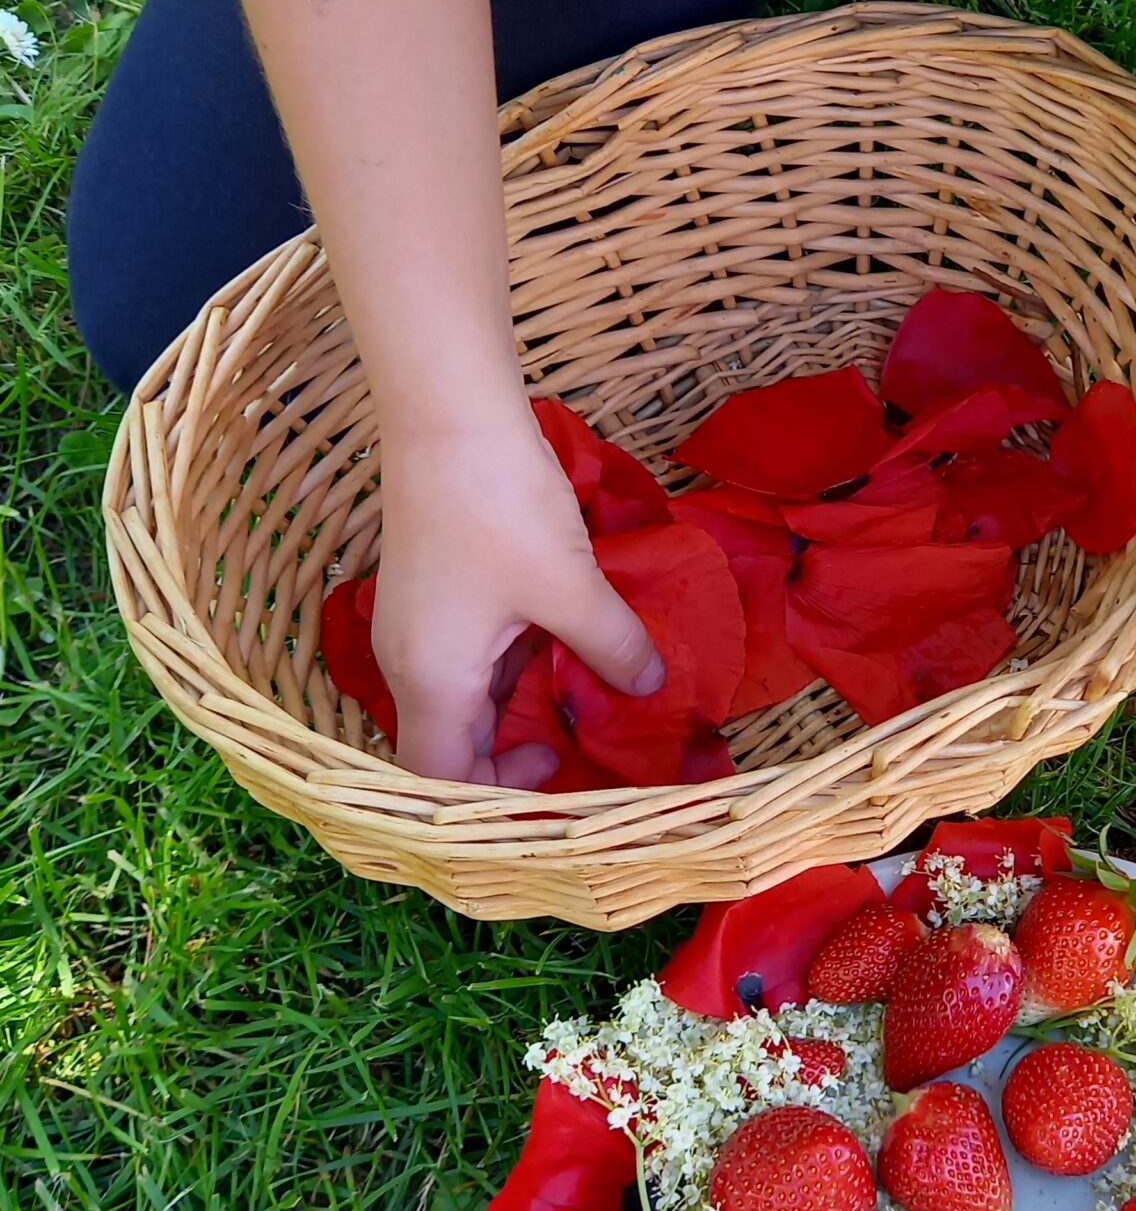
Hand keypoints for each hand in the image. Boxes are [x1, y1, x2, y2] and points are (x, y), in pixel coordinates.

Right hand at [372, 402, 663, 783]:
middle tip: (582, 748)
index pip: (444, 780)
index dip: (499, 797)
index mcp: (431, 680)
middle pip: (451, 744)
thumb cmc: (500, 505)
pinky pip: (467, 658)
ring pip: (463, 699)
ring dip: (518, 707)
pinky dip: (512, 666)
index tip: (560, 771)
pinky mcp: (431, 595)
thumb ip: (612, 646)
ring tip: (585, 700)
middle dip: (512, 758)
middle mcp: (410, 664)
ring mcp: (415, 627)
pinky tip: (564, 646)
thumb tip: (650, 684)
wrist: (449, 414)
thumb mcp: (572, 585)